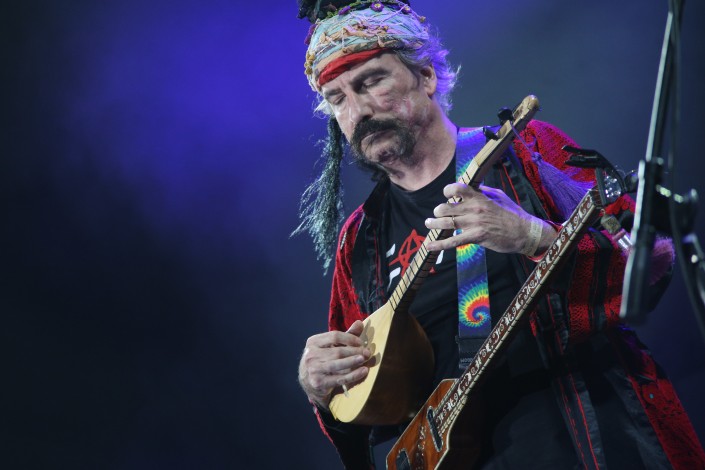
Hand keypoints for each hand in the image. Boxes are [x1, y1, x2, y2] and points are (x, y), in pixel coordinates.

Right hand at [298, 320, 370, 409]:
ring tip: (364, 359)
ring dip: (353, 361)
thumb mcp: (331, 346)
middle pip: (337, 351)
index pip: (334, 336)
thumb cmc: (323, 360)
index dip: (350, 338)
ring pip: (338, 364)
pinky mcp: (318, 383)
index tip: (360, 342)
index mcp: (313, 342)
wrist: (309, 382)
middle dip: (355, 351)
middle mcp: (311, 355)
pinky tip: (363, 371)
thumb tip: (360, 323)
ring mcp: (313, 369)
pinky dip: (354, 375)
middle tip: (367, 352)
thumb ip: (346, 335)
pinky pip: (340, 378)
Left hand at [425, 183, 554, 253]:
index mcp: (480, 197)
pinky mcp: (476, 237)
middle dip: (438, 211)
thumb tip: (472, 187)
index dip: (448, 191)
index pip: (457, 188)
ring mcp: (474, 223)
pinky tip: (430, 246)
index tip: (446, 195)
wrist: (525, 232)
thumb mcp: (499, 196)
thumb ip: (483, 192)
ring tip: (428, 223)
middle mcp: (475, 208)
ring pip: (446, 223)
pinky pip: (453, 241)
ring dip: (433, 224)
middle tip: (437, 214)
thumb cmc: (512, 213)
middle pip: (446, 207)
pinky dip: (439, 244)